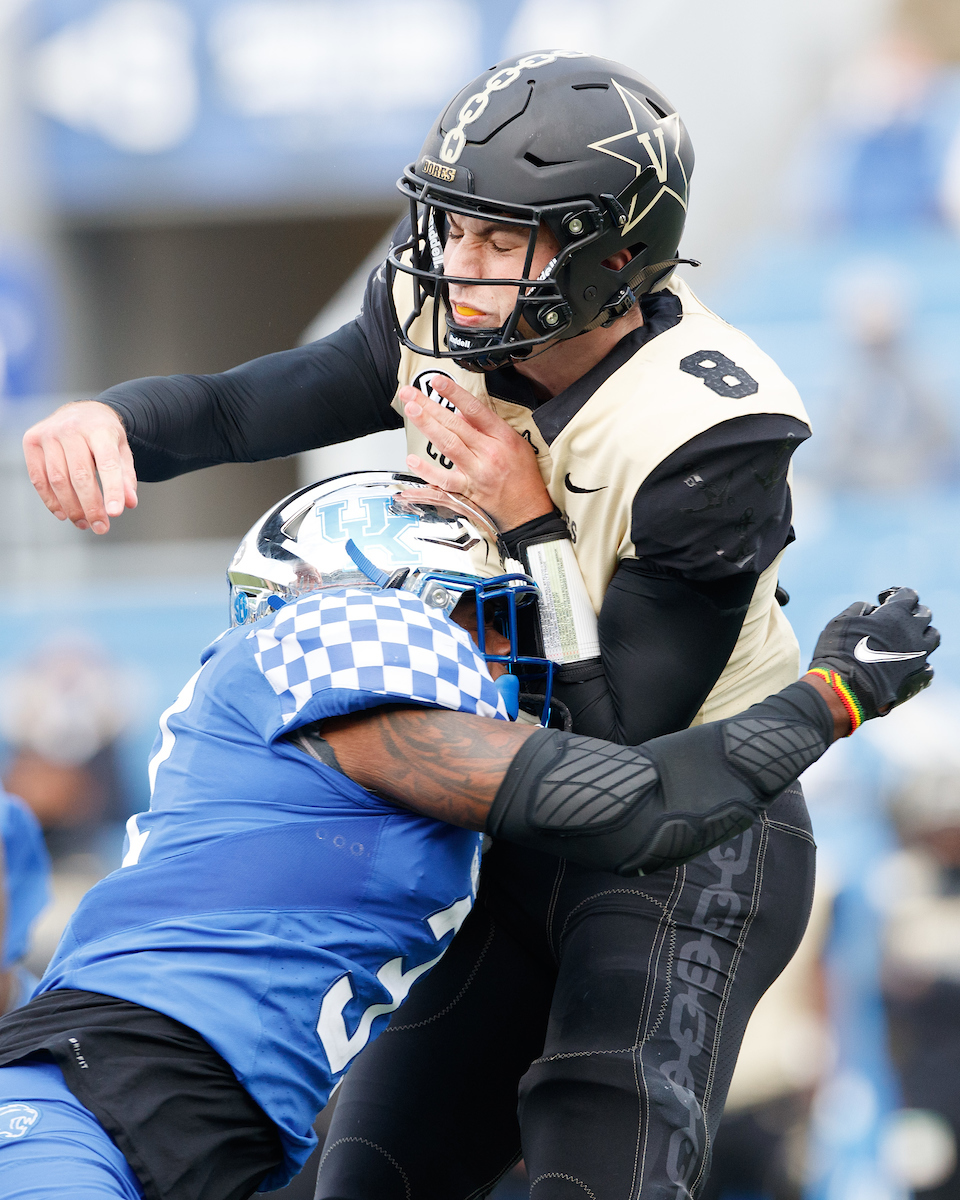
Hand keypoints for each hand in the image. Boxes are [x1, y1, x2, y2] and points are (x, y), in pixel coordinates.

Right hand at [23, 401, 137, 533]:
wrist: (82, 411)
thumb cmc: (104, 436)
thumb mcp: (123, 451)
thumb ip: (126, 476)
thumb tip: (128, 503)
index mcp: (100, 428)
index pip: (107, 464)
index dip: (112, 490)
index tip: (115, 514)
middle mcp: (71, 428)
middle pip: (80, 475)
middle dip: (91, 506)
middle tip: (101, 527)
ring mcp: (49, 433)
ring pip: (58, 480)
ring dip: (71, 507)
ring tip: (85, 523)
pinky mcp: (31, 441)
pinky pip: (38, 478)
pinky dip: (51, 500)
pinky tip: (64, 514)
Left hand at [402, 375, 552, 528]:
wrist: (528, 510)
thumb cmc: (523, 477)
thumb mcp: (516, 443)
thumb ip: (488, 427)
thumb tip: (463, 413)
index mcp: (502, 437)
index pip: (475, 409)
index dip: (454, 393)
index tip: (438, 381)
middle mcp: (488, 453)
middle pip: (455, 424)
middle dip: (430, 406)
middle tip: (411, 393)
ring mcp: (477, 472)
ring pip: (448, 445)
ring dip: (427, 426)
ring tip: (412, 410)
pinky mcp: (468, 490)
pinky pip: (444, 480)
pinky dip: (427, 471)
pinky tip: (413, 460)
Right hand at [809, 587, 939, 719]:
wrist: (846, 689)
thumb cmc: (839, 653)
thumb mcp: (842, 622)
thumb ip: (859, 609)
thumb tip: (871, 610)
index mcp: (895, 615)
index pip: (908, 595)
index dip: (896, 594)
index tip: (883, 600)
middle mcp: (912, 632)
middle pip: (924, 615)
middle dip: (911, 613)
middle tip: (895, 619)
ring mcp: (919, 655)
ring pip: (932, 637)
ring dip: (921, 634)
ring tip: (905, 640)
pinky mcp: (919, 676)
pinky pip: (928, 664)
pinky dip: (919, 661)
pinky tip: (905, 663)